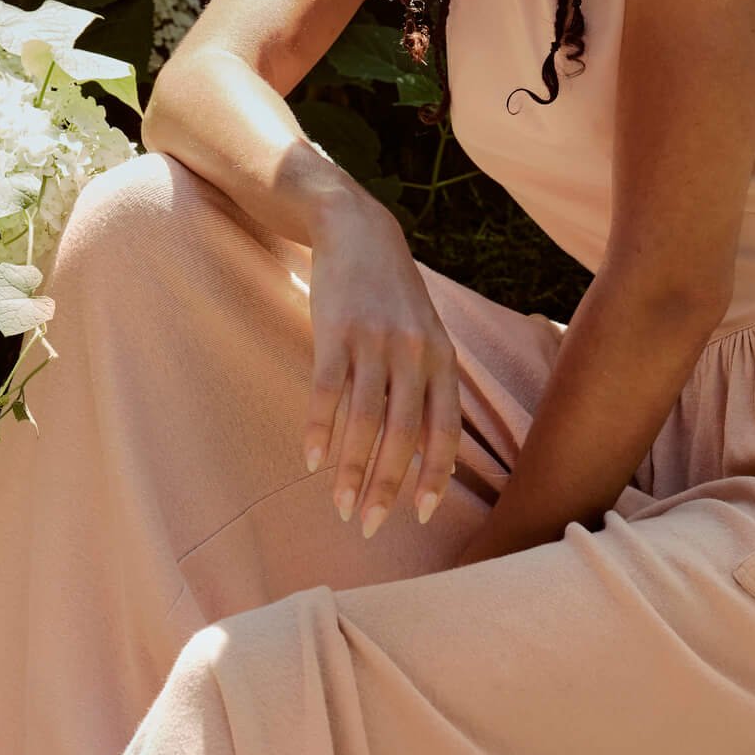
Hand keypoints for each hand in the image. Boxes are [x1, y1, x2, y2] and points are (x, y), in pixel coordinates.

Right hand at [303, 199, 461, 537]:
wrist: (357, 229)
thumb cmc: (393, 296)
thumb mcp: (426, 336)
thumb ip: (428, 388)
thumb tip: (426, 454)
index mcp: (442, 359)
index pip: (444, 430)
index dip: (433, 476)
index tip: (419, 515)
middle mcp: (414, 353)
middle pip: (403, 434)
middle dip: (387, 486)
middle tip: (370, 525)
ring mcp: (374, 341)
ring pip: (365, 421)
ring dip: (351, 470)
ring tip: (340, 505)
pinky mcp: (335, 331)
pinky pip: (326, 392)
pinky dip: (317, 430)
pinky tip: (310, 460)